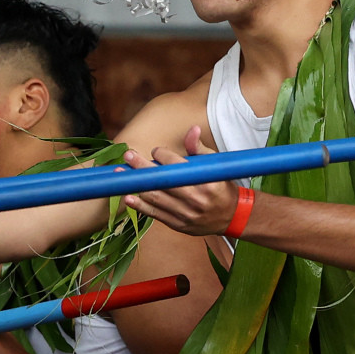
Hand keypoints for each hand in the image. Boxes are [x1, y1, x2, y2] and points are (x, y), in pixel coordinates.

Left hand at [122, 126, 242, 236]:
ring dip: (137, 186)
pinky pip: (156, 214)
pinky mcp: (179, 224)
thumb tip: (192, 129)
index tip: (155, 151)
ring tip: (122, 175)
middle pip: (163, 180)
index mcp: (205, 181)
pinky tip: (128, 197)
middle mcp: (195, 198)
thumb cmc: (221, 187)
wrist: (232, 217)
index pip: (178, 165)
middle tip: (128, 156)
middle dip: (142, 167)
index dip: (163, 155)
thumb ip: (200, 149)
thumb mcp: (215, 166)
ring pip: (156, 197)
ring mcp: (186, 213)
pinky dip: (141, 206)